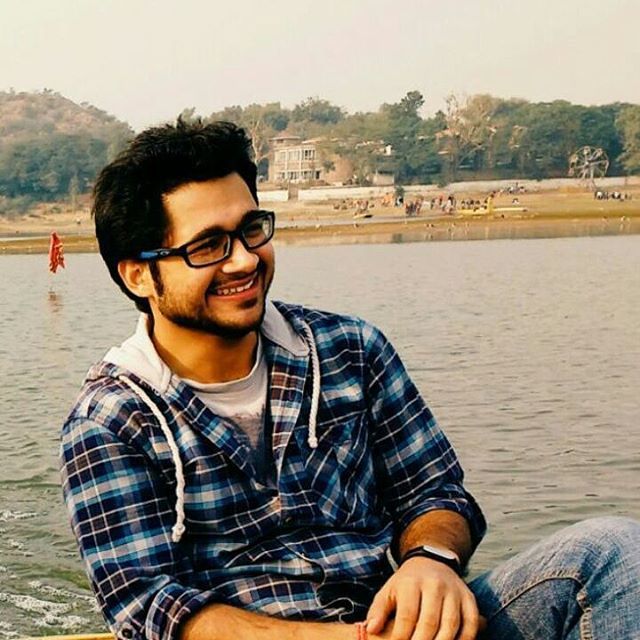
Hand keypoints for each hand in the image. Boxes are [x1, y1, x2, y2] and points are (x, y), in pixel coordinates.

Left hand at [366, 557, 480, 639]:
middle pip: (429, 621)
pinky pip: (470, 622)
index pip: (407, 615)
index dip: (401, 637)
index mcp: (411, 582)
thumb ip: (378, 610)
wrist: (431, 561)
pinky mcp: (468, 597)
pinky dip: (465, 639)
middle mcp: (434, 584)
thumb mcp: (388, 591)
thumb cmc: (406, 584)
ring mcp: (453, 590)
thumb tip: (370, 629)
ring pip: (451, 624)